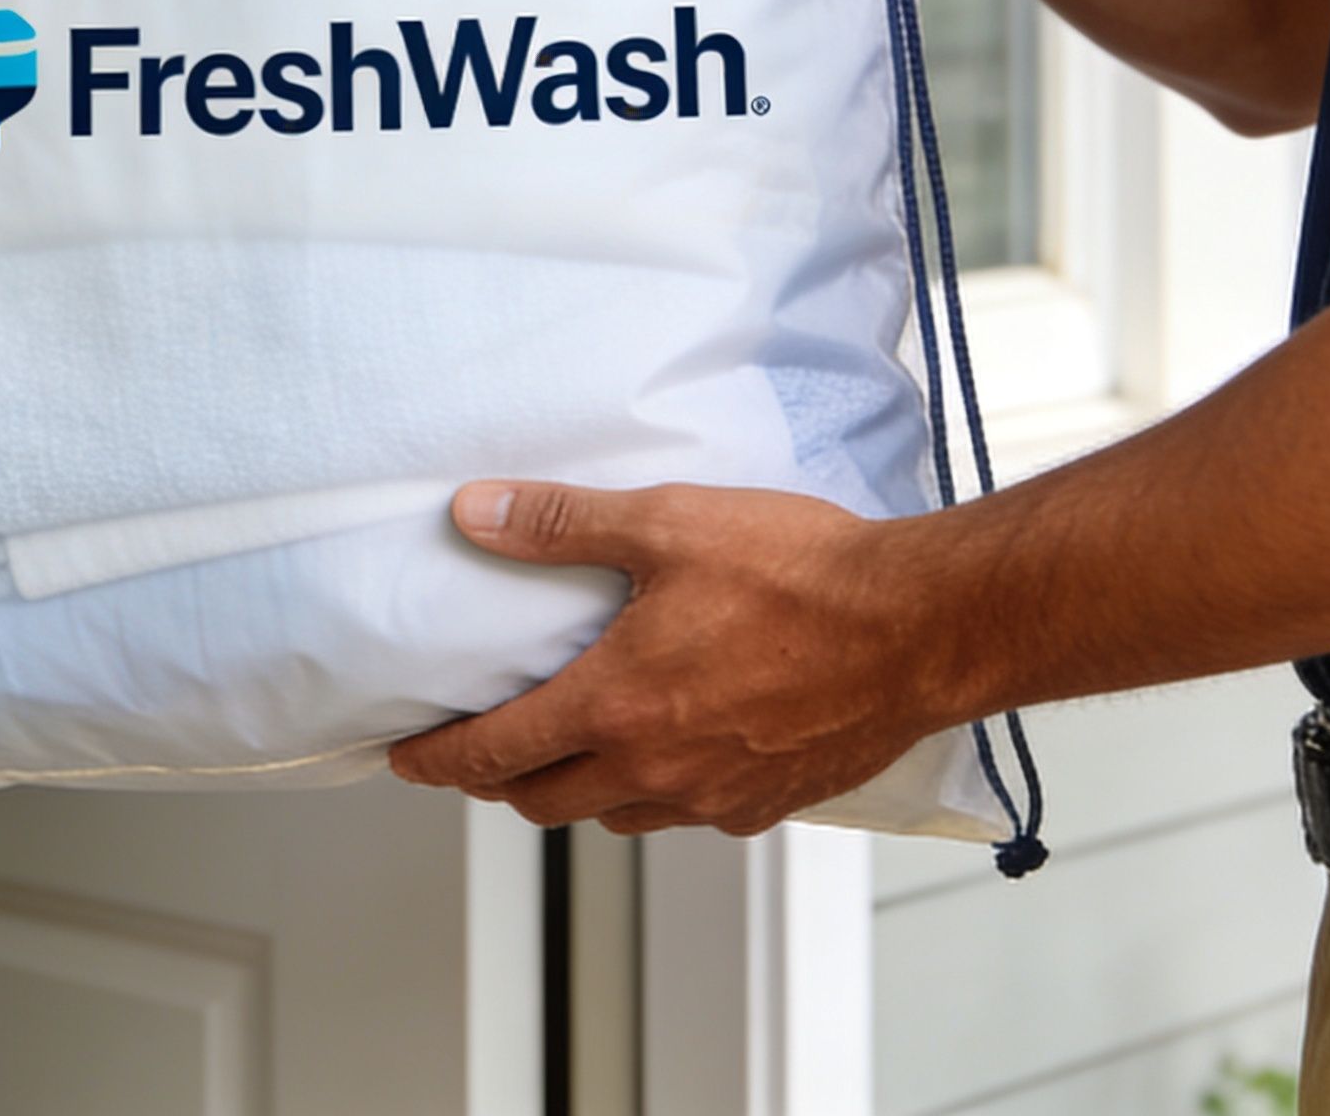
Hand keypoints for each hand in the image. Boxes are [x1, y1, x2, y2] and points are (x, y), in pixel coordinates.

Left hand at [386, 479, 958, 835]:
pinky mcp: (770, 806)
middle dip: (498, 781)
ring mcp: (716, 799)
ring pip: (615, 816)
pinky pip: (689, 817)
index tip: (408, 761)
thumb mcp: (667, 524)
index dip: (439, 760)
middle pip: (543, 801)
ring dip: (577, 792)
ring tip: (569, 752)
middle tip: (478, 754)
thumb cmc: (803, 573)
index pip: (496, 752)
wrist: (921, 627)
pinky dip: (656, 795)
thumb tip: (474, 512)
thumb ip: (561, 524)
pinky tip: (668, 755)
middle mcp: (657, 770)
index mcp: (616, 706)